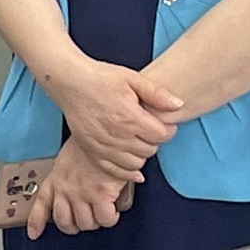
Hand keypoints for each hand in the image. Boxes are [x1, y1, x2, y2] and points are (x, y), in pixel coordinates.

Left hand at [37, 136, 137, 235]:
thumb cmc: (89, 143)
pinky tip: (113, 210)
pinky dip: (110, 218)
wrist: (103, 132)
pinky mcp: (100, 196)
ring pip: (86, 223)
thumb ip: (68, 174)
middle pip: (65, 222)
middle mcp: (66, 189)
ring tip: (101, 212)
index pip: (41, 205)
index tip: (34, 233)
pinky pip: (105, 219)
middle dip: (75, 225)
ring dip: (94, 222)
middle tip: (85, 218)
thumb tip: (76, 186)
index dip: (36, 222)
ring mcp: (82, 194)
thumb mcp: (69, 157)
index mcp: (57, 179)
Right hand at [46, 58, 179, 178]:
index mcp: (131, 117)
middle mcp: (118, 136)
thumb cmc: (99, 78)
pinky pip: (115, 171)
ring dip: (141, 154)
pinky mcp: (92, 152)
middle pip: (150, 150)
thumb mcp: (131, 78)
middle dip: (154, 140)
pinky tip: (131, 167)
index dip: (167, 129)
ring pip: (136, 163)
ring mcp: (104, 146)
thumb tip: (179, 104)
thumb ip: (157, 93)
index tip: (164, 123)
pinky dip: (126, 171)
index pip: (162, 135)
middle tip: (149, 129)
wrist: (70, 82)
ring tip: (137, 141)